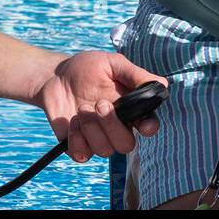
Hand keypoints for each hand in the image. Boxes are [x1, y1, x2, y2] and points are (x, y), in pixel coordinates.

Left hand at [33, 51, 166, 161]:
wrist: (56, 76)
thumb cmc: (87, 68)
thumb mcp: (112, 63)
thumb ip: (135, 74)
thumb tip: (162, 84)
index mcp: (131, 109)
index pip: (148, 126)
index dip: (149, 128)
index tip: (143, 124)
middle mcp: (117, 127)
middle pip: (127, 144)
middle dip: (112, 125)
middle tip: (99, 103)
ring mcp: (98, 138)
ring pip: (105, 150)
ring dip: (92, 128)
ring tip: (82, 108)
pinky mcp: (78, 145)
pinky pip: (83, 155)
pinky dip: (77, 139)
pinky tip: (73, 121)